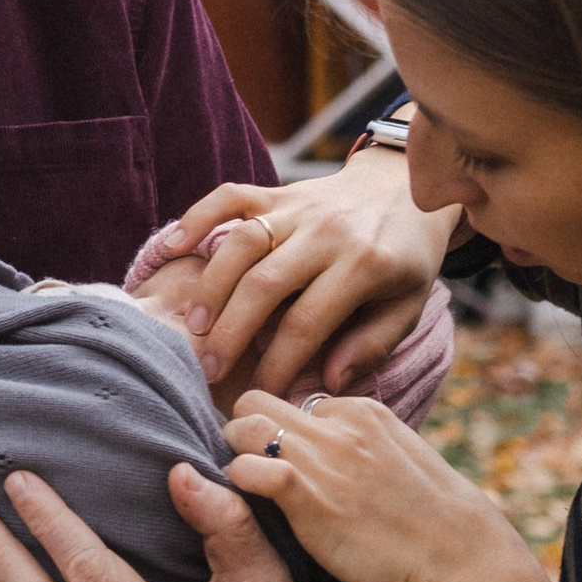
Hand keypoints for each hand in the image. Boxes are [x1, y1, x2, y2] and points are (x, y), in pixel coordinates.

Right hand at [140, 152, 455, 398]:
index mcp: (364, 265)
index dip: (278, 364)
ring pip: (241, 242)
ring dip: (210, 286)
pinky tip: (173, 248)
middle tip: (207, 370)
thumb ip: (371, 345)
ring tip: (191, 327)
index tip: (259, 394)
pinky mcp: (278, 191)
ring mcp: (298, 207)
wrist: (406, 187)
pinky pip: (230, 197)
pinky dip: (197, 218)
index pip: (308, 322)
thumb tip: (326, 381)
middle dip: (231, 332)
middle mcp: (326, 232)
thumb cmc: (406, 259)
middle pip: (264, 284)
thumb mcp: (409, 306)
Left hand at [224, 391, 572, 581]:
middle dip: (243, 432)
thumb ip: (362, 447)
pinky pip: (246, 468)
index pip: (294, 404)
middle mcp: (338, 424)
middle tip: (249, 471)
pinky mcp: (306, 495)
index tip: (282, 464)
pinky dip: (236, 481)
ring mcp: (322, 456)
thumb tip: (328, 456)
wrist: (462, 563)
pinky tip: (249, 504)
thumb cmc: (434, 525)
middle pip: (256, 402)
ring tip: (246, 489)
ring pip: (241, 425)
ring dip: (235, 454)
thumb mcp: (402, 461)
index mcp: (363, 411)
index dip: (280, 435)